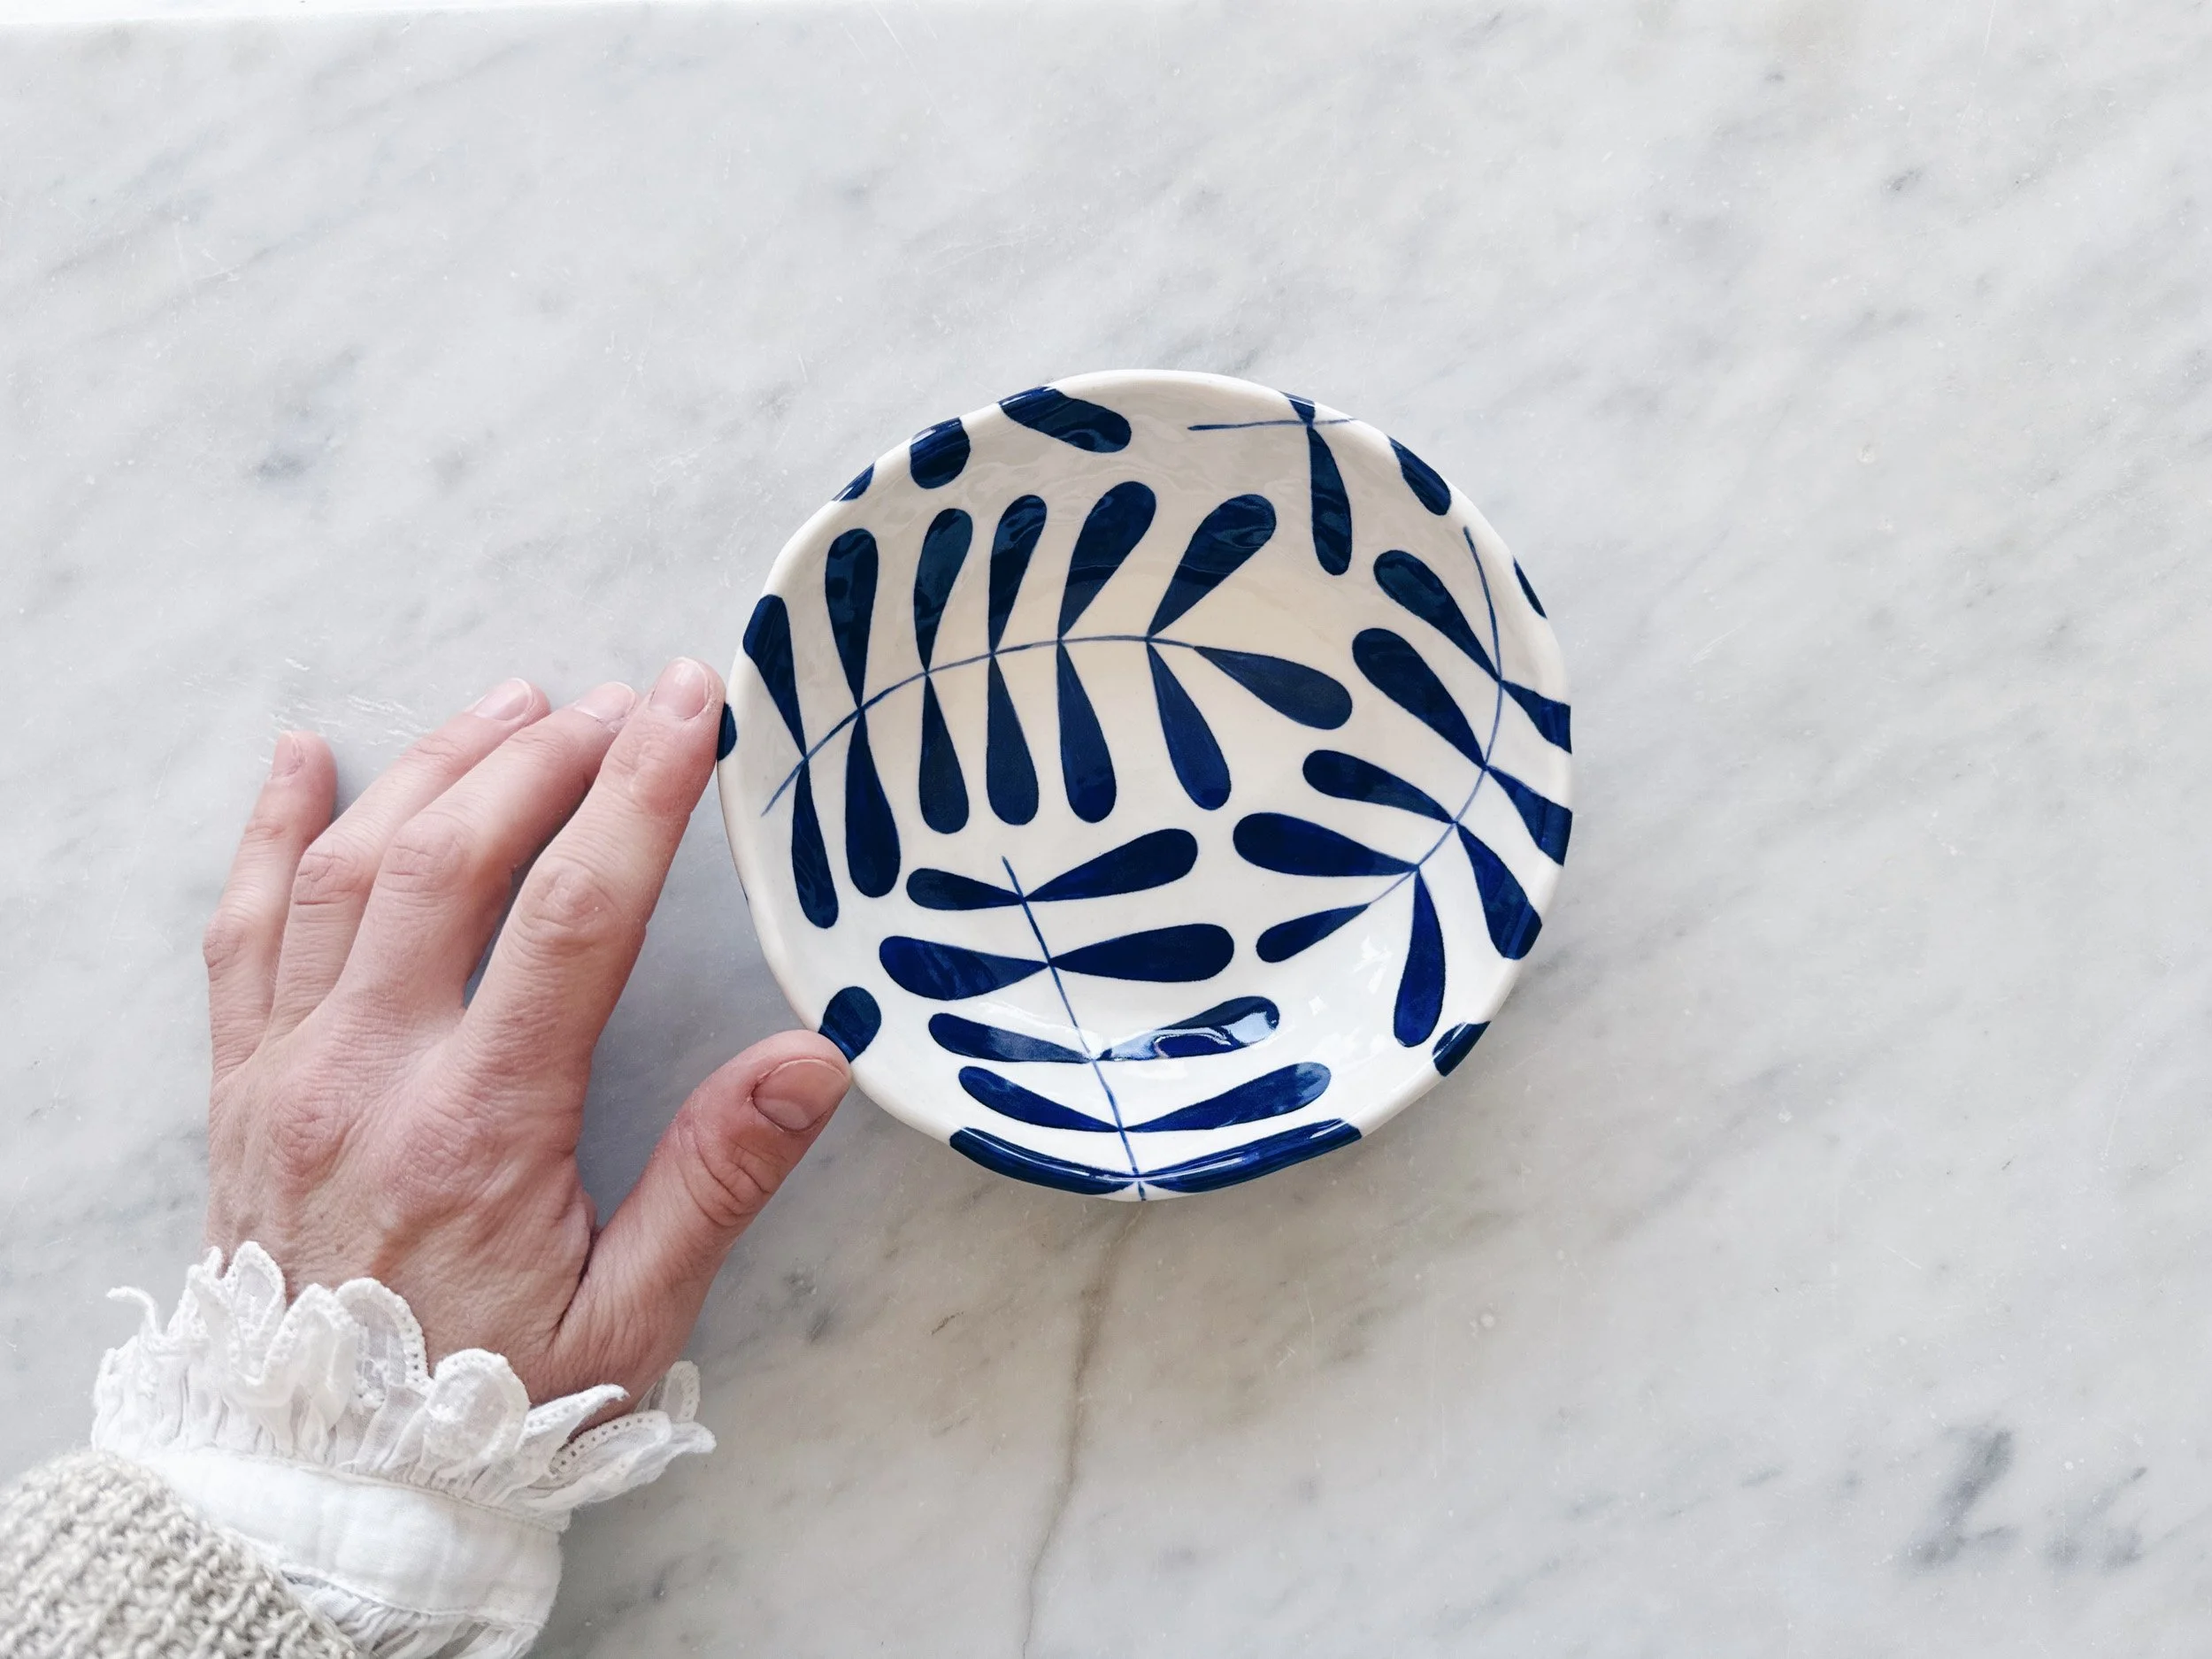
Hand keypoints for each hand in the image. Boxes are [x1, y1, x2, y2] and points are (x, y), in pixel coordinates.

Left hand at [199, 660, 848, 1405]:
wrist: (316, 1473)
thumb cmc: (488, 1399)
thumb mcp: (630, 1320)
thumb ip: (717, 1180)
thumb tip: (815, 1058)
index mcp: (479, 1126)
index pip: (574, 915)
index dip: (640, 793)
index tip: (690, 706)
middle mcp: (368, 1075)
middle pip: (452, 860)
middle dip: (548, 755)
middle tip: (623, 699)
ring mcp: (289, 1069)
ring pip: (347, 870)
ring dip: (435, 766)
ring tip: (514, 702)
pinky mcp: (240, 1083)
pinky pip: (241, 930)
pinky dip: (270, 832)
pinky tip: (303, 760)